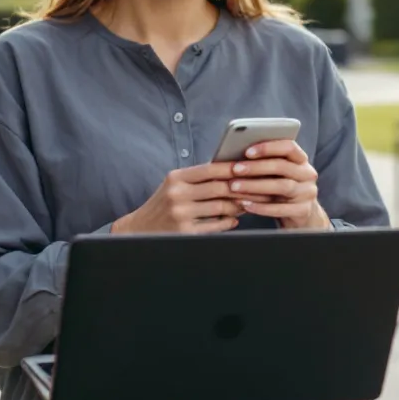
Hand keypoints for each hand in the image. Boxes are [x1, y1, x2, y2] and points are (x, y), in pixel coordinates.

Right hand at [112, 162, 271, 233]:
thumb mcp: (174, 185)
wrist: (139, 229)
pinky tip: (234, 219)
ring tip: (248, 203)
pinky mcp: (185, 232)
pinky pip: (215, 226)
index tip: (249, 167)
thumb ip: (198, 178)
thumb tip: (231, 171)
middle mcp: (177, 194)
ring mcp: (181, 214)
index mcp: (176, 178)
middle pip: (219, 187)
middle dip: (241, 187)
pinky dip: (228, 222)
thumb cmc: (163, 204)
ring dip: (238, 206)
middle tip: (258, 187)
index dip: (232, 168)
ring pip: (220, 207)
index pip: (210, 169)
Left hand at [227, 140, 330, 229]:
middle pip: (282, 166)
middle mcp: (307, 174)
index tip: (247, 151)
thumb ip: (265, 162)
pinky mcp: (304, 211)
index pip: (289, 147)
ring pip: (282, 186)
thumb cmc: (281, 188)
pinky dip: (261, 207)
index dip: (268, 147)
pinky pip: (280, 209)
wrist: (301, 215)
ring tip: (235, 187)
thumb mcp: (277, 173)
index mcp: (301, 159)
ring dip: (255, 186)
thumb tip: (235, 154)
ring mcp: (307, 193)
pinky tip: (245, 204)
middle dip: (256, 167)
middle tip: (235, 169)